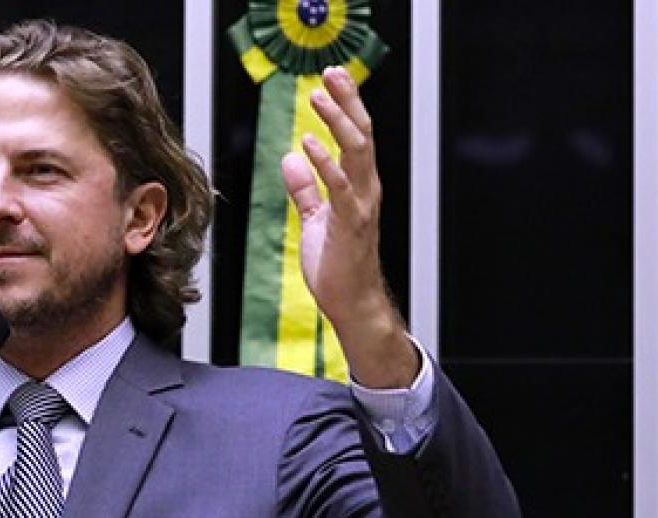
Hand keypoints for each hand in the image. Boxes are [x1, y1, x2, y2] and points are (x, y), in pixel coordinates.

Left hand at [280, 66, 416, 388]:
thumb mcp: (316, 219)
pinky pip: (340, 187)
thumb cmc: (338, 266)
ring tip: (318, 98)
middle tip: (330, 73)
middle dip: (347, 102)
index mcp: (359, 187)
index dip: (346, 106)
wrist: (351, 303)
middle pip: (362, 134)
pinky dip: (325, 163)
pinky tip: (309, 144)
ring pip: (357, 152)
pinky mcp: (349, 224)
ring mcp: (361, 206)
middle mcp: (366, 190)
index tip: (331, 79)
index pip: (357, 136)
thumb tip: (290, 158)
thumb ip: (305, 189)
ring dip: (338, 122)